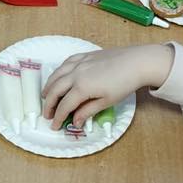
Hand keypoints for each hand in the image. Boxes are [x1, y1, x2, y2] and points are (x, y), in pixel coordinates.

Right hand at [41, 44, 174, 130]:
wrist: (137, 62)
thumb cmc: (124, 84)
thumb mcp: (106, 102)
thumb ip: (88, 111)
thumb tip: (75, 121)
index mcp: (81, 87)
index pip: (64, 105)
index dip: (58, 117)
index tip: (54, 126)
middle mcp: (76, 74)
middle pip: (55, 90)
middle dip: (49, 104)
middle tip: (47, 114)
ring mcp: (79, 63)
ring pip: (57, 74)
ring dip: (49, 86)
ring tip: (46, 95)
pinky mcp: (85, 56)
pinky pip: (65, 63)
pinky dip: (59, 71)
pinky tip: (59, 76)